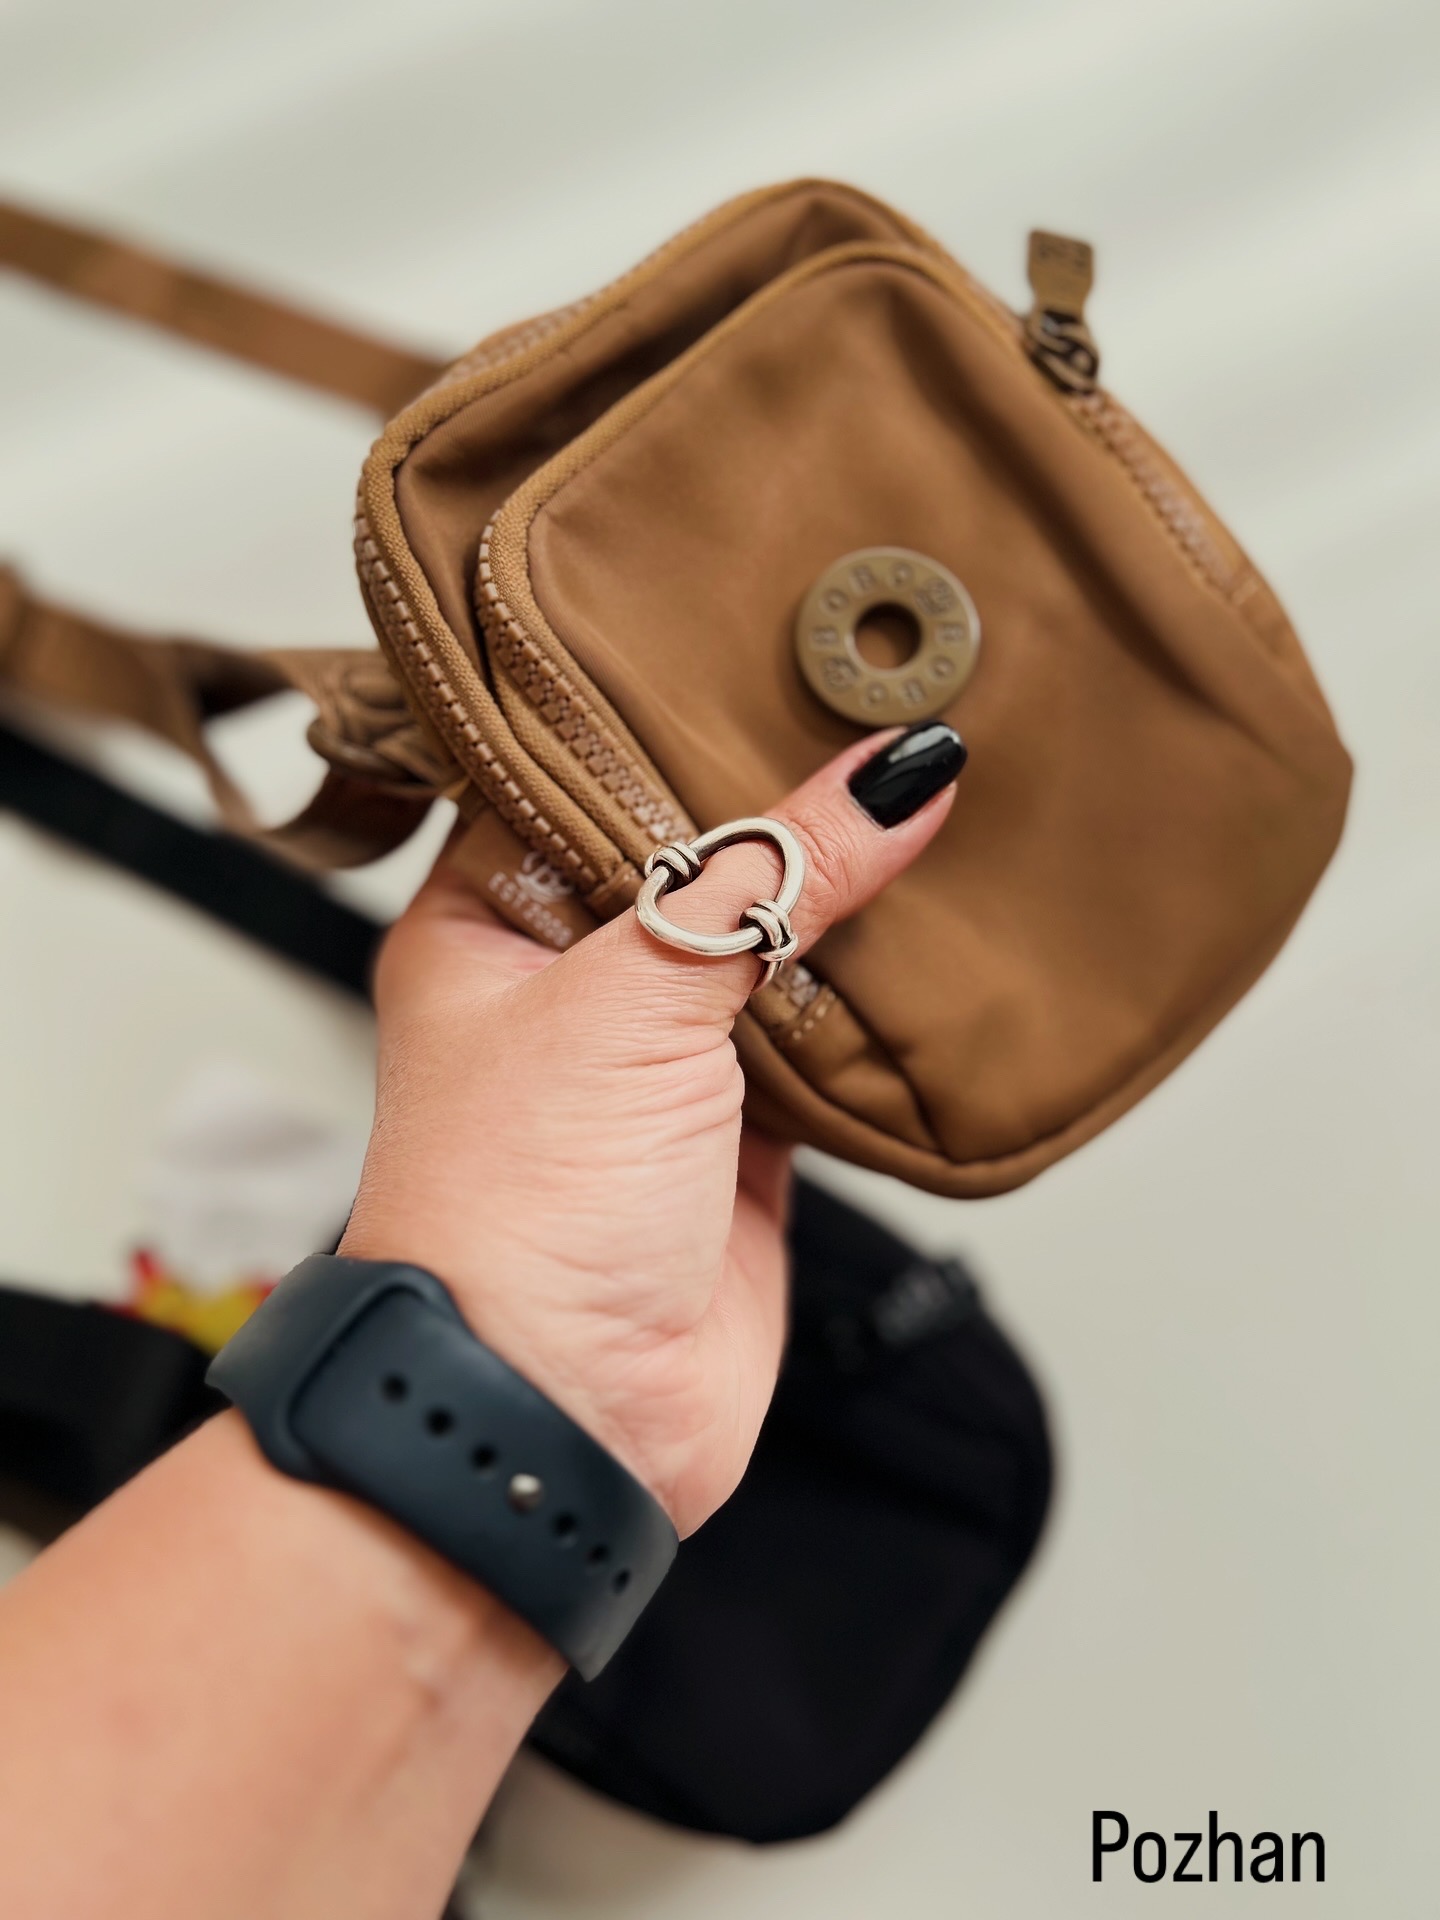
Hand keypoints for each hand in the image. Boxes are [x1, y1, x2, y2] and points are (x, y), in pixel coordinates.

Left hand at [342, 723, 962, 1535]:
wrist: (564, 1414)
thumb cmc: (519, 1212)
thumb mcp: (634, 997)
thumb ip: (770, 877)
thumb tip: (894, 776)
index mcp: (484, 925)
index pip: (571, 778)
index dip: (658, 712)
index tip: (754, 638)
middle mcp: (566, 988)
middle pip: (686, 863)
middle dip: (773, 805)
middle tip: (869, 697)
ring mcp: (658, 1065)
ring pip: (763, 952)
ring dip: (836, 903)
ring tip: (923, 787)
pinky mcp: (739, 1139)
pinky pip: (818, 1043)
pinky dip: (870, 1002)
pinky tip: (935, 931)